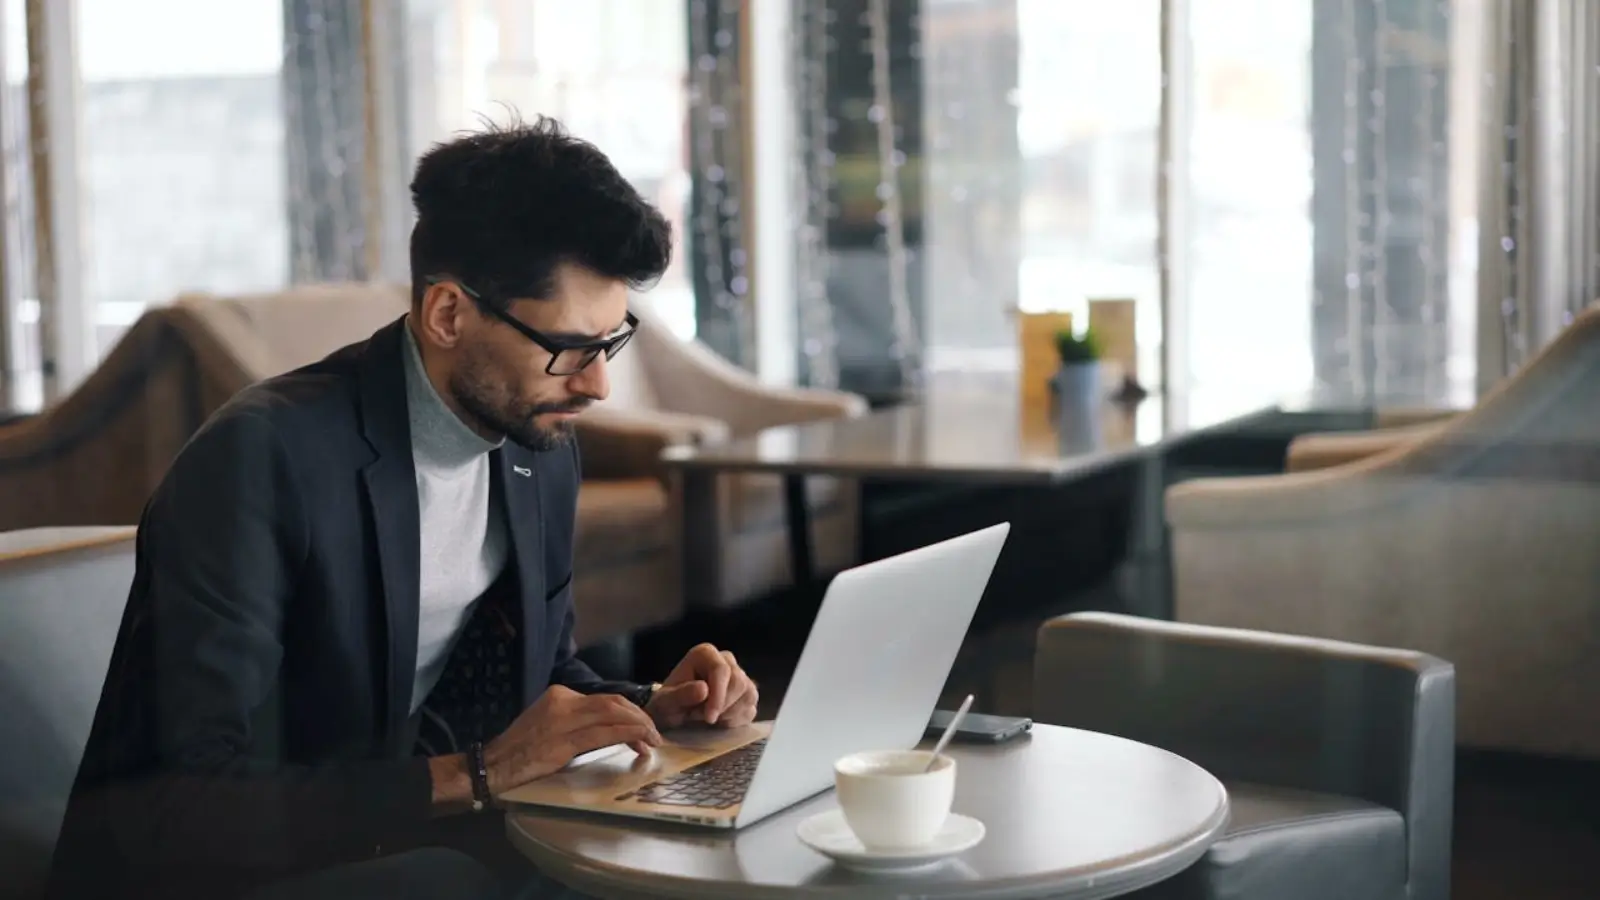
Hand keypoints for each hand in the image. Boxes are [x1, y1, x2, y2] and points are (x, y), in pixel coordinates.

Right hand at [481, 685, 661, 791]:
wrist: (492, 765)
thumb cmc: (521, 751)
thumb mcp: (549, 725)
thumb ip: (576, 721)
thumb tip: (608, 728)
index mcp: (560, 695)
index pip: (605, 699)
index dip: (629, 712)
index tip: (642, 726)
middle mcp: (563, 701)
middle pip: (614, 703)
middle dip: (639, 717)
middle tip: (654, 734)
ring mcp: (563, 719)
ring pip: (613, 715)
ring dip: (639, 727)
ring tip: (653, 741)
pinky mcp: (564, 741)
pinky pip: (604, 733)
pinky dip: (628, 736)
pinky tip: (640, 743)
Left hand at [646, 643, 758, 728]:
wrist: (673, 714)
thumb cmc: (668, 704)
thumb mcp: (665, 702)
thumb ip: (681, 695)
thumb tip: (704, 689)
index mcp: (705, 654)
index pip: (721, 670)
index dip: (718, 695)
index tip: (708, 717)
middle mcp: (726, 660)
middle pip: (739, 682)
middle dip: (721, 706)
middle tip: (700, 717)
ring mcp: (740, 676)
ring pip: (749, 695)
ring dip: (728, 714)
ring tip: (707, 718)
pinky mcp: (747, 694)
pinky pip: (751, 709)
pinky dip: (736, 721)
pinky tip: (719, 722)